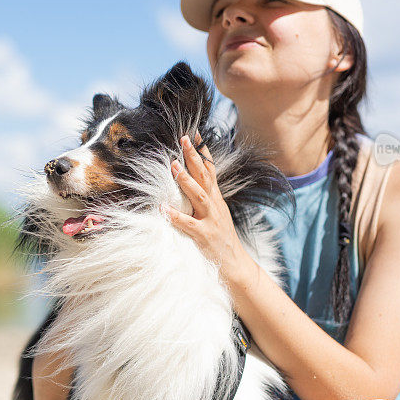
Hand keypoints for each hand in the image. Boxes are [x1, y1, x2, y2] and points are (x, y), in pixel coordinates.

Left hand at [162, 132, 252, 284]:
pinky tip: (163, 207)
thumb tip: (191, 180)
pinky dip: (176, 215)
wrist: (236, 264)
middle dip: (194, 157)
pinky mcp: (204, 236)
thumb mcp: (217, 212)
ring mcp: (210, 220)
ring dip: (186, 180)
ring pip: (198, 196)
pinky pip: (188, 224)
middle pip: (204, 176)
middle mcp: (214, 205)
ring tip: (174, 165)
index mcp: (216, 199)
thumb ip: (206, 196)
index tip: (194, 135)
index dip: (202, 152)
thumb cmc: (221, 238)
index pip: (210, 170)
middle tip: (183, 139)